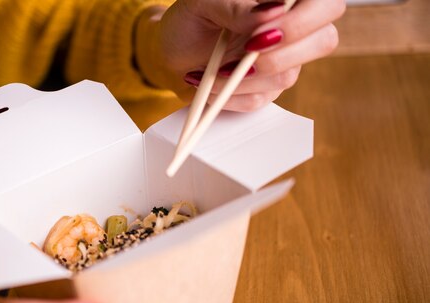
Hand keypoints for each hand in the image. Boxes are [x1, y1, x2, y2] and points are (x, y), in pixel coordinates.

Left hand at [136, 0, 345, 110]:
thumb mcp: (203, 3)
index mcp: (283, 0)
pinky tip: (211, 84)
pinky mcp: (266, 87)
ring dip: (243, 79)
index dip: (301, 22)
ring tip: (211, 70)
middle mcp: (292, 27)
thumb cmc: (189, 21)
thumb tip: (272, 9)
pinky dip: (231, 95)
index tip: (260, 36)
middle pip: (324, 40)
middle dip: (280, 55)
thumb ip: (236, 4)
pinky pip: (261, 99)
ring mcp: (284, 59)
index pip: (324, 4)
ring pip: (287, 76)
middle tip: (244, 55)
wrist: (172, 51)